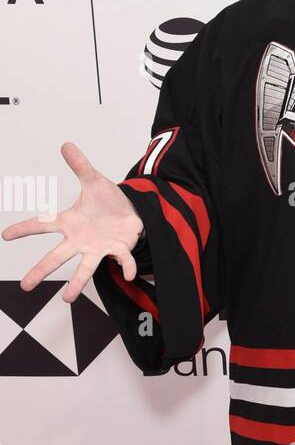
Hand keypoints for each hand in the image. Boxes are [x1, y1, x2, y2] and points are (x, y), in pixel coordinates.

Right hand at [1, 142, 143, 302]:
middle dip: (41, 270)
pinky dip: (126, 266)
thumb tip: (66, 144)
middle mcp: (80, 240)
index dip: (24, 229)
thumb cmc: (108, 202)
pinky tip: (128, 273)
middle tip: (25, 286)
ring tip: (67, 299)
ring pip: (85, 268)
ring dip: (76, 283)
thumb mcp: (94, 181)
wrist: (132, 213)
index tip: (6, 235)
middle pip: (57, 256)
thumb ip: (80, 166)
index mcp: (70, 223)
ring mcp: (98, 248)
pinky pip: (122, 260)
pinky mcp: (118, 250)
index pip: (42, 225)